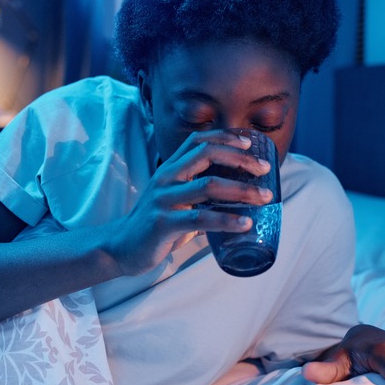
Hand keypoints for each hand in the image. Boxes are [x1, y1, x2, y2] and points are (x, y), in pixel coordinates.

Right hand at [107, 130, 272, 274]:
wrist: (120, 248)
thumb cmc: (156, 223)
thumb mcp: (175, 199)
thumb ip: (200, 193)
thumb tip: (238, 194)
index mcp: (169, 169)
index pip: (197, 141)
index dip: (225, 136)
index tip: (250, 142)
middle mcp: (166, 179)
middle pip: (206, 155)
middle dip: (240, 159)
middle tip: (265, 169)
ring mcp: (163, 200)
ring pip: (208, 186)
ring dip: (242, 190)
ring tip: (265, 197)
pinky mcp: (163, 224)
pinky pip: (201, 219)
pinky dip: (227, 220)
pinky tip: (245, 223)